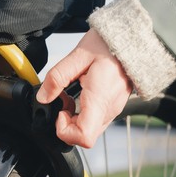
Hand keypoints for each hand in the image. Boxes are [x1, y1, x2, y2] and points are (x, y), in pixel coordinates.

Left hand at [36, 29, 132, 147]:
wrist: (132, 39)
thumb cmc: (108, 45)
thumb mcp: (78, 56)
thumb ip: (57, 78)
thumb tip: (43, 97)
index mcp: (100, 98)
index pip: (84, 137)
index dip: (65, 130)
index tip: (60, 112)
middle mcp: (109, 109)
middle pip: (84, 137)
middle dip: (66, 123)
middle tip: (63, 100)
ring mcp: (113, 110)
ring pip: (89, 130)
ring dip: (74, 118)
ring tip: (71, 95)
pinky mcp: (113, 107)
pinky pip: (95, 121)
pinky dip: (82, 114)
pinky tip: (80, 95)